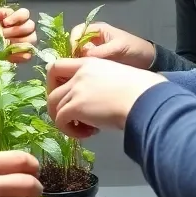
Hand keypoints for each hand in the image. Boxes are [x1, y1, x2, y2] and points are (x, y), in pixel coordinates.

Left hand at [0, 7, 36, 62]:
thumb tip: (6, 13)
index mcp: (12, 19)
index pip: (24, 13)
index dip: (17, 17)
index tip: (5, 23)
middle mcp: (20, 29)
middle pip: (30, 26)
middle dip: (17, 30)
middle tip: (4, 35)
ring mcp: (21, 43)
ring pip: (32, 39)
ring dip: (20, 41)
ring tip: (7, 45)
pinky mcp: (20, 56)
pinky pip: (28, 55)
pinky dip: (22, 55)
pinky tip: (11, 54)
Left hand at [47, 57, 165, 137]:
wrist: (144, 98)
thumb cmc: (141, 89)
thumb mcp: (117, 77)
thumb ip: (101, 83)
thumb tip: (101, 100)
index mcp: (88, 63)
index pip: (56, 66)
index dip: (54, 83)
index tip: (65, 96)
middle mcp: (78, 74)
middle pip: (51, 90)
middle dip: (56, 106)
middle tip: (71, 117)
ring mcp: (76, 90)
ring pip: (54, 107)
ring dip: (66, 121)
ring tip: (84, 128)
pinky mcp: (76, 107)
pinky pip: (60, 121)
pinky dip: (70, 131)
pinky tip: (88, 133)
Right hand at [70, 21, 155, 68]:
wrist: (147, 61)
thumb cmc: (134, 48)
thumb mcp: (118, 48)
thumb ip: (101, 51)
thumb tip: (84, 57)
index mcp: (97, 30)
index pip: (78, 31)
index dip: (73, 41)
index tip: (74, 53)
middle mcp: (92, 40)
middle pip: (74, 45)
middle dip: (73, 55)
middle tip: (75, 66)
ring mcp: (93, 52)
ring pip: (78, 57)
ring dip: (77, 64)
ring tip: (79, 73)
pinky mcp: (96, 64)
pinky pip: (84, 65)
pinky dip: (83, 70)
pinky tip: (84, 77)